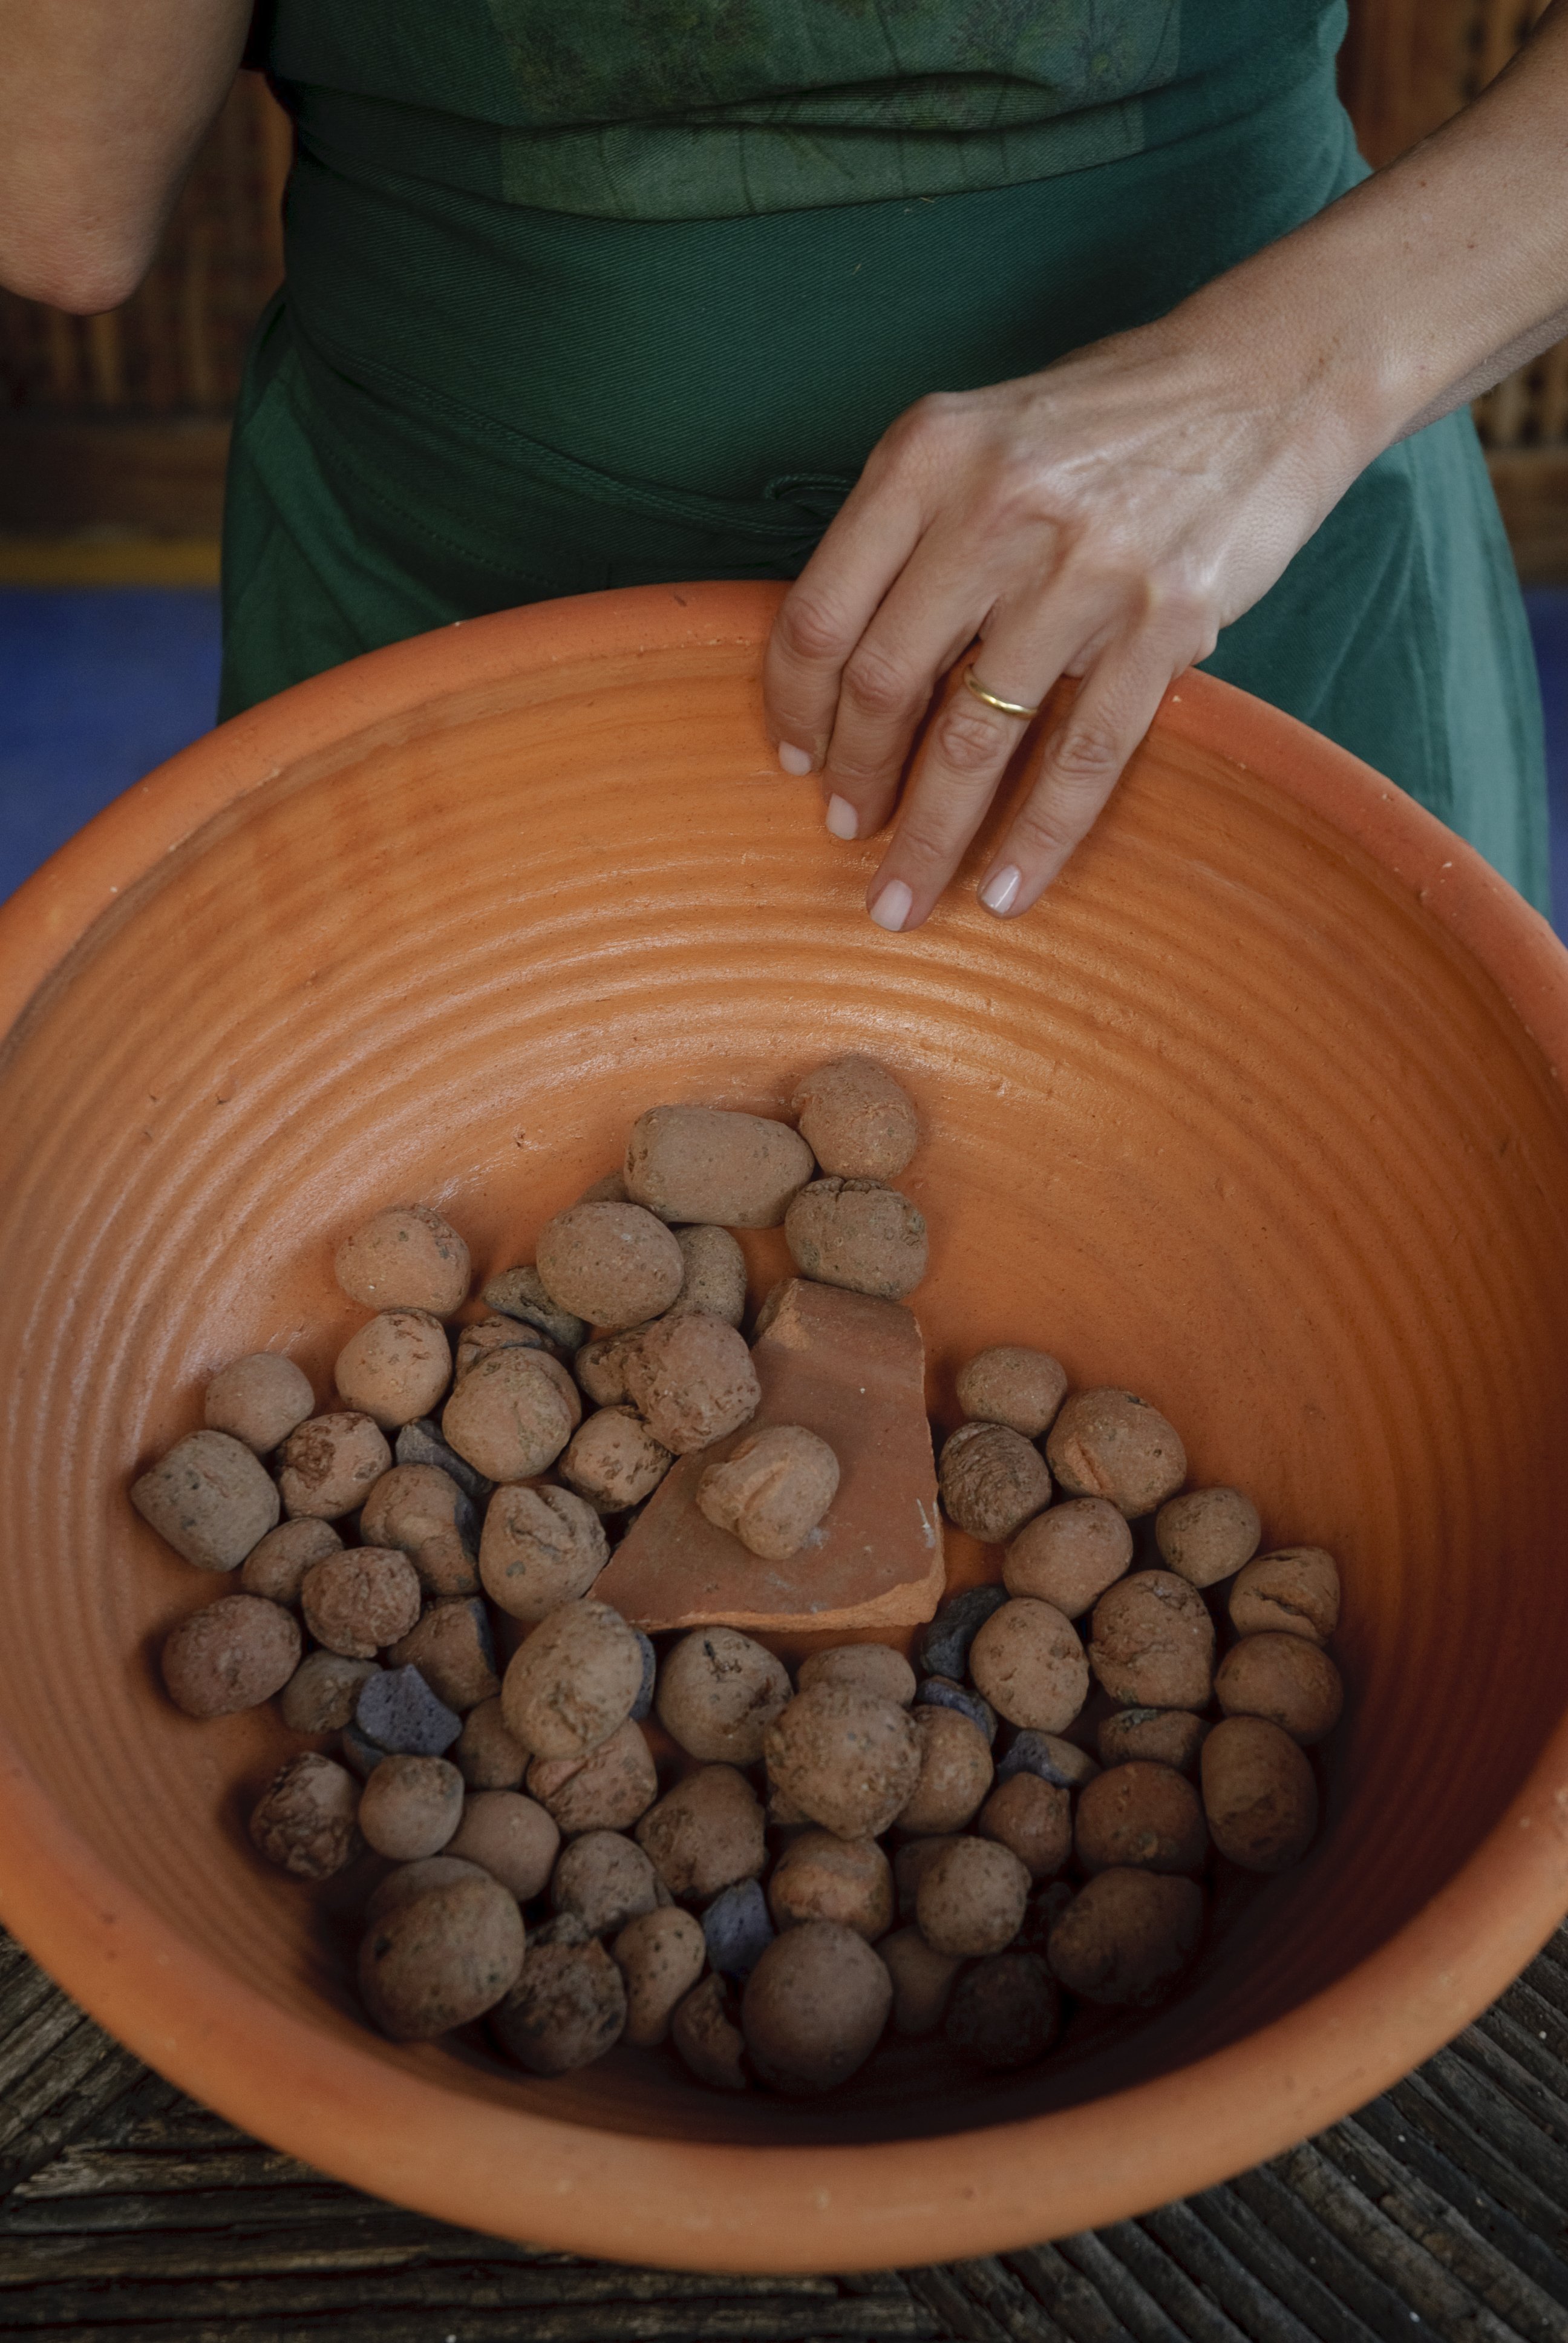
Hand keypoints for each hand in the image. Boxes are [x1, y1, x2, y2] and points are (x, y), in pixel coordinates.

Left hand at [762, 307, 1366, 931]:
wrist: (1268, 378)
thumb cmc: (1105, 423)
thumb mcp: (981, 439)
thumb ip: (910, 531)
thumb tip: (842, 673)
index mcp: (927, 456)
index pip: (820, 612)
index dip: (794, 706)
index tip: (794, 759)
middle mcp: (995, 509)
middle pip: (884, 685)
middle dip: (855, 781)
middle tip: (845, 833)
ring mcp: (1083, 570)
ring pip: (973, 739)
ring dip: (929, 837)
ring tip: (902, 897)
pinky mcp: (1164, 622)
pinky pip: (1082, 759)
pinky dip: (1038, 839)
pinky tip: (1008, 891)